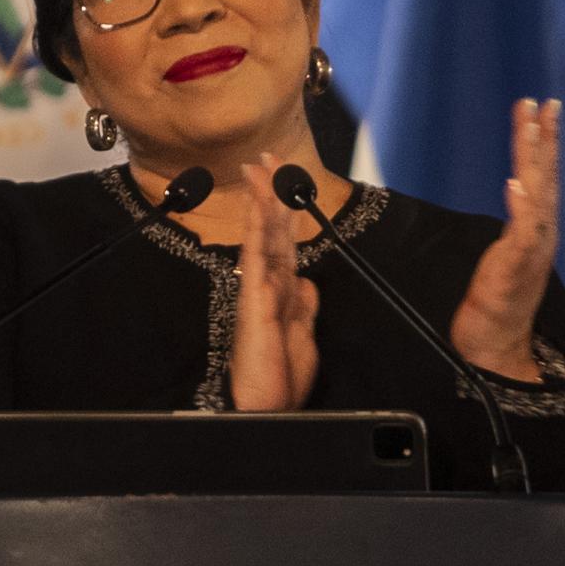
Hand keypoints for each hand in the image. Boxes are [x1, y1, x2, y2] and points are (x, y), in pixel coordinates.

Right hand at [228, 155, 318, 411]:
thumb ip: (306, 307)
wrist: (268, 407)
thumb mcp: (304, 336)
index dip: (285, 208)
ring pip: (262, 236)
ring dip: (262, 200)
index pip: (284, 240)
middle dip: (270, 192)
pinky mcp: (255, 301)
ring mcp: (260, 290)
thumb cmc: (281, 377)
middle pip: (271, 229)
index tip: (284, 178)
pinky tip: (257, 208)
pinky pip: (257, 258)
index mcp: (284, 290)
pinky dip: (257, 230)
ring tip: (259, 169)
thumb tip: (309, 282)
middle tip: (266, 157)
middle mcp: (270, 284)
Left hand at [447, 99, 558, 382]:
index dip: (541, 142)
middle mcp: (541, 235)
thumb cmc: (497, 302)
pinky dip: (521, 208)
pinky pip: (523, 234)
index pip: (540, 176)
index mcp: (537, 228)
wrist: (497, 345)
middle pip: (544, 177)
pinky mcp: (517, 269)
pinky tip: (515, 184)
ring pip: (537, 196)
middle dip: (544, 138)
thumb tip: (518, 190)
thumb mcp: (504, 253)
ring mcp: (532, 251)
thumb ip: (516, 223)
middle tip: (544, 103)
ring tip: (531, 127)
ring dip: (534, 160)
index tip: (539, 109)